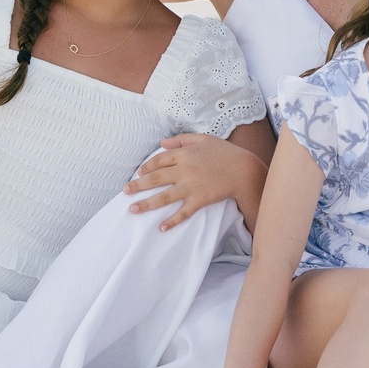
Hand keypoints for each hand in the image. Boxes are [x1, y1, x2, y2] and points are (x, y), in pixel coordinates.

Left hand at [125, 134, 252, 229]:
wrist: (244, 170)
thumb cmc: (225, 153)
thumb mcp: (203, 139)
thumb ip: (181, 140)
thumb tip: (161, 143)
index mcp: (185, 154)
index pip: (159, 160)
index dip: (146, 167)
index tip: (138, 173)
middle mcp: (185, 170)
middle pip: (156, 178)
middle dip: (138, 185)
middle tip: (124, 192)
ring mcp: (192, 186)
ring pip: (165, 197)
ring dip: (147, 204)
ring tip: (133, 209)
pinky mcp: (201, 200)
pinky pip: (184, 212)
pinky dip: (172, 221)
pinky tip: (161, 227)